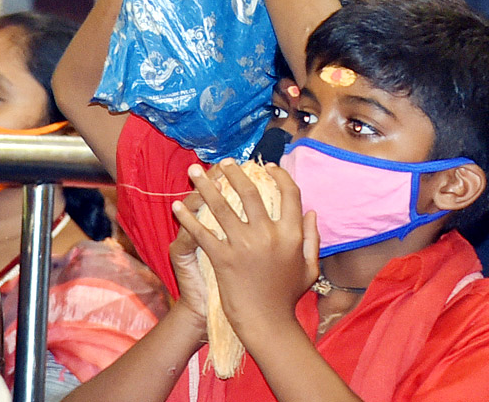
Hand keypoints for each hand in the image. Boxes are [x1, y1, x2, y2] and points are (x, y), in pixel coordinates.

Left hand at [172, 160, 318, 342]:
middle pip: (251, 192)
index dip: (279, 175)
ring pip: (222, 206)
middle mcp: (269, 234)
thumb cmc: (288, 297)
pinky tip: (177, 208)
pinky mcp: (224, 259)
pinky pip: (203, 232)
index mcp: (292, 233)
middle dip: (234, 173)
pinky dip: (188, 218)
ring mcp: (245, 246)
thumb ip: (311, 237)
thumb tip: (311, 211)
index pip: (289, 193)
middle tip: (224, 162)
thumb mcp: (309, 266)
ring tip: (195, 172)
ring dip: (205, 186)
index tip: (267, 166)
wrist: (267, 324)